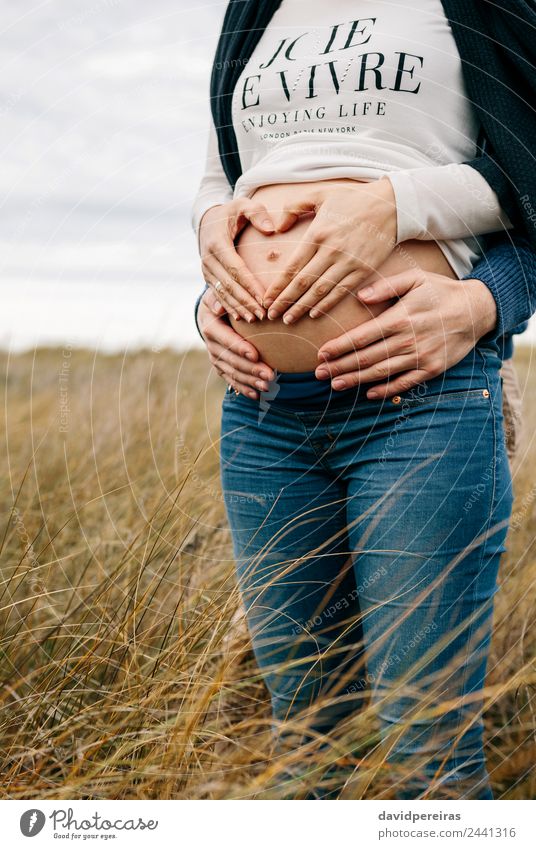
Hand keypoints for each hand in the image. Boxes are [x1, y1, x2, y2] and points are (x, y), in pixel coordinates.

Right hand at [197, 289, 274, 398]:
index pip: (225, 339)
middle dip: (250, 369)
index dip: (239, 348)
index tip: (255, 355)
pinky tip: (257, 395)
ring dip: (250, 381)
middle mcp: (210, 344)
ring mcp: (215, 357)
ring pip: (232, 372)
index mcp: (210, 326)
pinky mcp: (221, 366)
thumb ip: (222, 297)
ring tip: (267, 386)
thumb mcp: (221, 292)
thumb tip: (219, 307)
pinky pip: (231, 380)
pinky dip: (243, 388)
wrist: (215, 309)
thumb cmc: (225, 297)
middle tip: (270, 375)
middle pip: (231, 360)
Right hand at [199, 198, 276, 322]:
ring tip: (254, 319)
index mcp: (217, 243)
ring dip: (238, 308)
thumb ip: (257, 213)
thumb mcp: (243, 205)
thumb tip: (271, 228)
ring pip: (222, 293)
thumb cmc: (231, 213)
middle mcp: (208, 258)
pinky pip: (218, 295)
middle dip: (246, 301)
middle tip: (263, 314)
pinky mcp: (207, 277)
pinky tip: (240, 318)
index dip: (250, 285)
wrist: (208, 220)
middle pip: (229, 285)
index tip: (264, 298)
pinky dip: (229, 307)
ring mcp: (205, 270)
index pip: (236, 268)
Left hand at [262, 178, 396, 323]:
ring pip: (320, 291)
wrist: (392, 204)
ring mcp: (348, 262)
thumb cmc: (353, 199)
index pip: (292, 267)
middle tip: (272, 315)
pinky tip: (314, 314)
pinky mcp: (363, 270)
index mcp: (318, 233)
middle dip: (285, 301)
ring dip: (302, 307)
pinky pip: (341, 291)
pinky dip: (327, 304)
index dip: (278, 286)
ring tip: (289, 319)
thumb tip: (278, 227)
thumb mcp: (320, 194)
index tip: (266, 299)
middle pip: (303, 283)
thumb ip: (294, 206)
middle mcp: (331, 250)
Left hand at [315, 270, 497, 398]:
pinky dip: (386, 390)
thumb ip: (386, 287)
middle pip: (366, 358)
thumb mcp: (415, 278)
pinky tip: (368, 394)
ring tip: (335, 385)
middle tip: (319, 374)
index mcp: (399, 319)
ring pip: (381, 372)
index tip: (321, 354)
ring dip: (355, 380)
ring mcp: (419, 358)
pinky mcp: (430, 369)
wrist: (476, 310)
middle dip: (340, 366)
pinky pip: (404, 383)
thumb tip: (360, 296)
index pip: (362, 337)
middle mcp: (407, 341)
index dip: (339, 347)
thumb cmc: (440, 291)